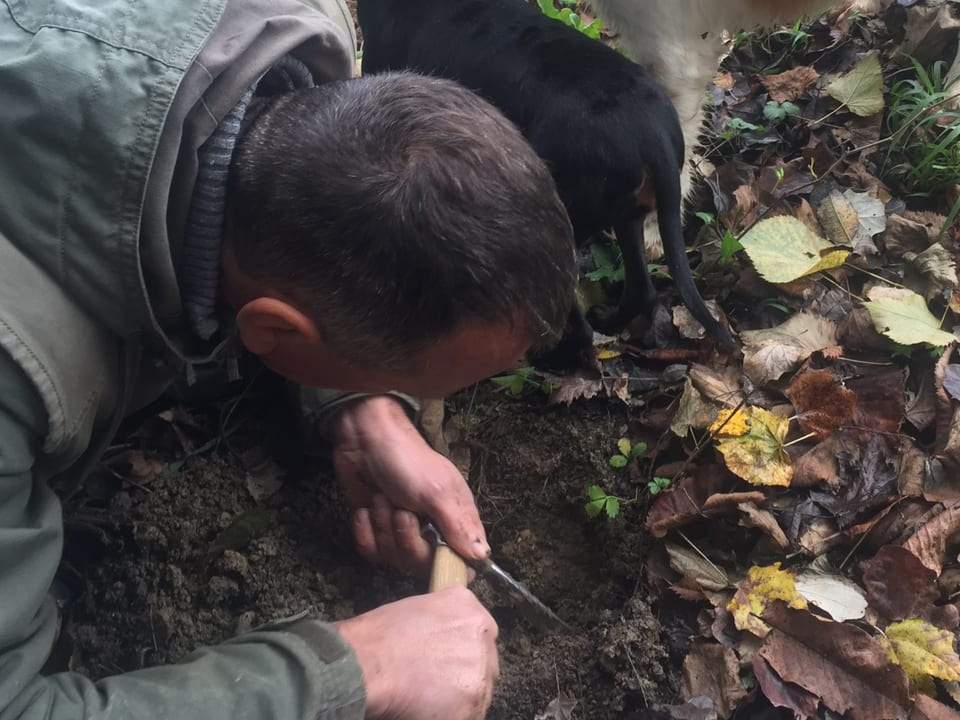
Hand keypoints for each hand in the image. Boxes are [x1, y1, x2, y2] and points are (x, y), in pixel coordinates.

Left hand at [333, 396, 488, 575]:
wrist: (364, 441)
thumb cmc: (406, 460)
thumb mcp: (436, 491)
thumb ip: (458, 526)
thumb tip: (482, 556)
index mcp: (456, 519)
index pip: (463, 561)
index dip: (448, 564)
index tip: (432, 554)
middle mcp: (433, 529)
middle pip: (423, 564)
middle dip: (406, 539)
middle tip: (400, 511)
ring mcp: (404, 531)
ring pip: (395, 559)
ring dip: (383, 528)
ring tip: (381, 500)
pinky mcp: (378, 531)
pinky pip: (372, 552)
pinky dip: (365, 532)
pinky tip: (366, 511)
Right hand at [334, 588, 498, 719]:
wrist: (367, 664)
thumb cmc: (381, 636)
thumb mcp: (420, 606)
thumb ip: (445, 620)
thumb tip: (447, 635)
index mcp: (470, 609)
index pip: (483, 633)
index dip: (465, 649)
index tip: (450, 659)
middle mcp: (482, 636)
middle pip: (486, 663)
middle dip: (467, 674)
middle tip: (438, 681)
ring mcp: (480, 671)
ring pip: (481, 691)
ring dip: (461, 697)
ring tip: (429, 697)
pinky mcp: (473, 703)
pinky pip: (470, 714)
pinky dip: (453, 715)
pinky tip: (428, 709)